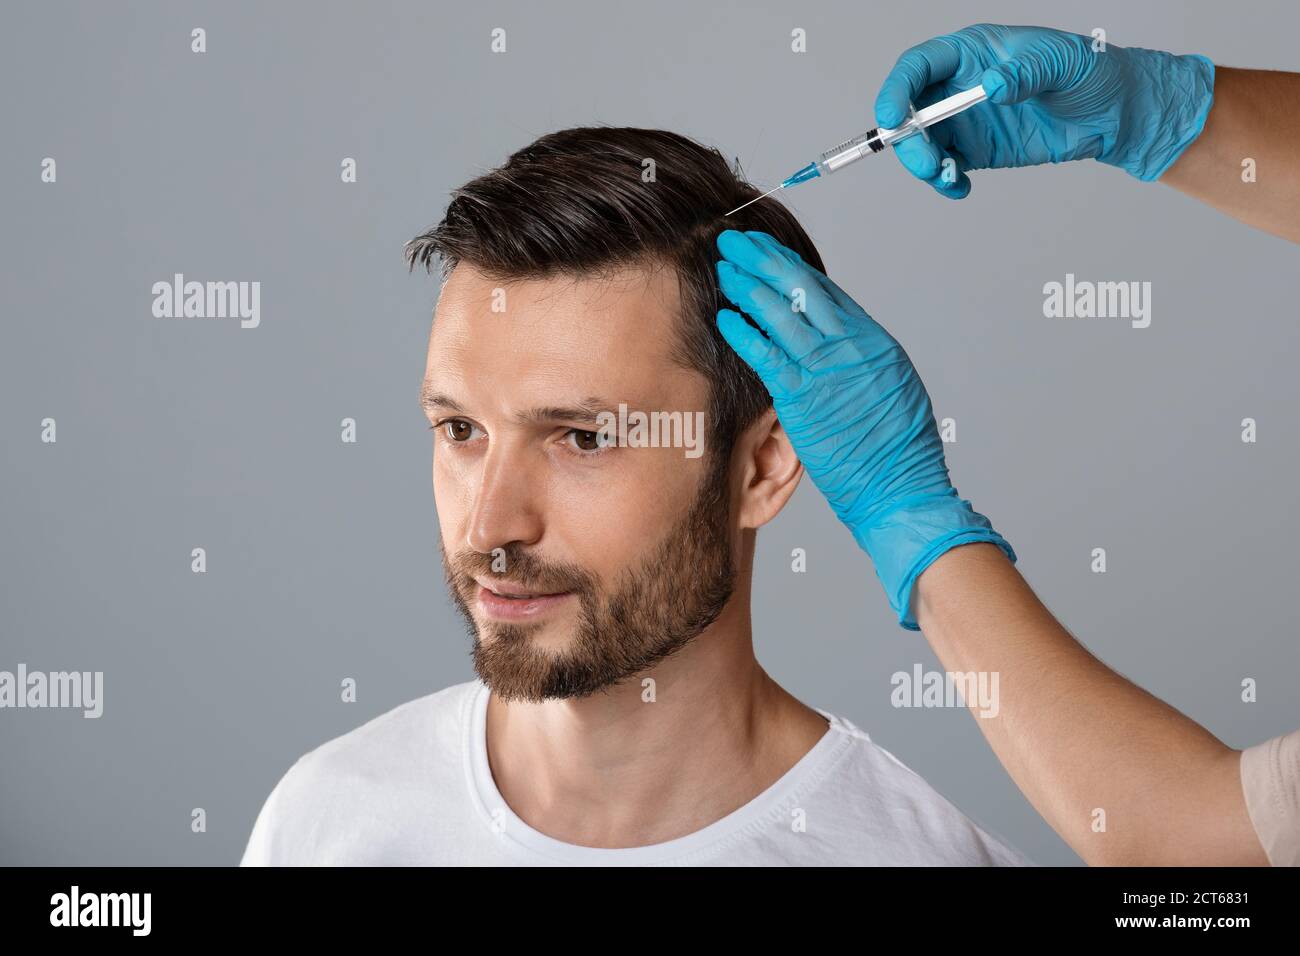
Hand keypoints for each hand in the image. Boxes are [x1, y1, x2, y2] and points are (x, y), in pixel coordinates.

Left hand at [715, 229, 1014, 629]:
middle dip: (764, 260)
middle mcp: (851, 346)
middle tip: (736, 241)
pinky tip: (725, 317)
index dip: (791, 266)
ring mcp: (827, 370)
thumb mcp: (891, 387)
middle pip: (801, 289)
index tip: (767, 251)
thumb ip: (860, 360)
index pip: (826, 291)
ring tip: (724, 267)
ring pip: (781, 313)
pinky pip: (766, 356)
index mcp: (873, 340)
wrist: (901, 485)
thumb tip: (833, 343)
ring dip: (747, 286)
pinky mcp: (803, 398)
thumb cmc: (898, 447)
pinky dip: (743, 333)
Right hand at [874, 23, 1214, 196]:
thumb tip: (992, 85)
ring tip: (950, 177)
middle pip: (909, 111)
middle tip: (929, 164)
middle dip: (909, 140)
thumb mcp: (1062, 61)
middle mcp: (959, 85)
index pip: (918, 66)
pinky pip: (944, 167)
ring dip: (925, 165)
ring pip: (921, 143)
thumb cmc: (1090, 71)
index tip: (892, 117)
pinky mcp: (975, 150)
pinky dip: (945, 181)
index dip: (897, 90)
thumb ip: (1025, 72)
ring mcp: (964, 120)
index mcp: (971, 52)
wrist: (1113, 112)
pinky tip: (960, 187)